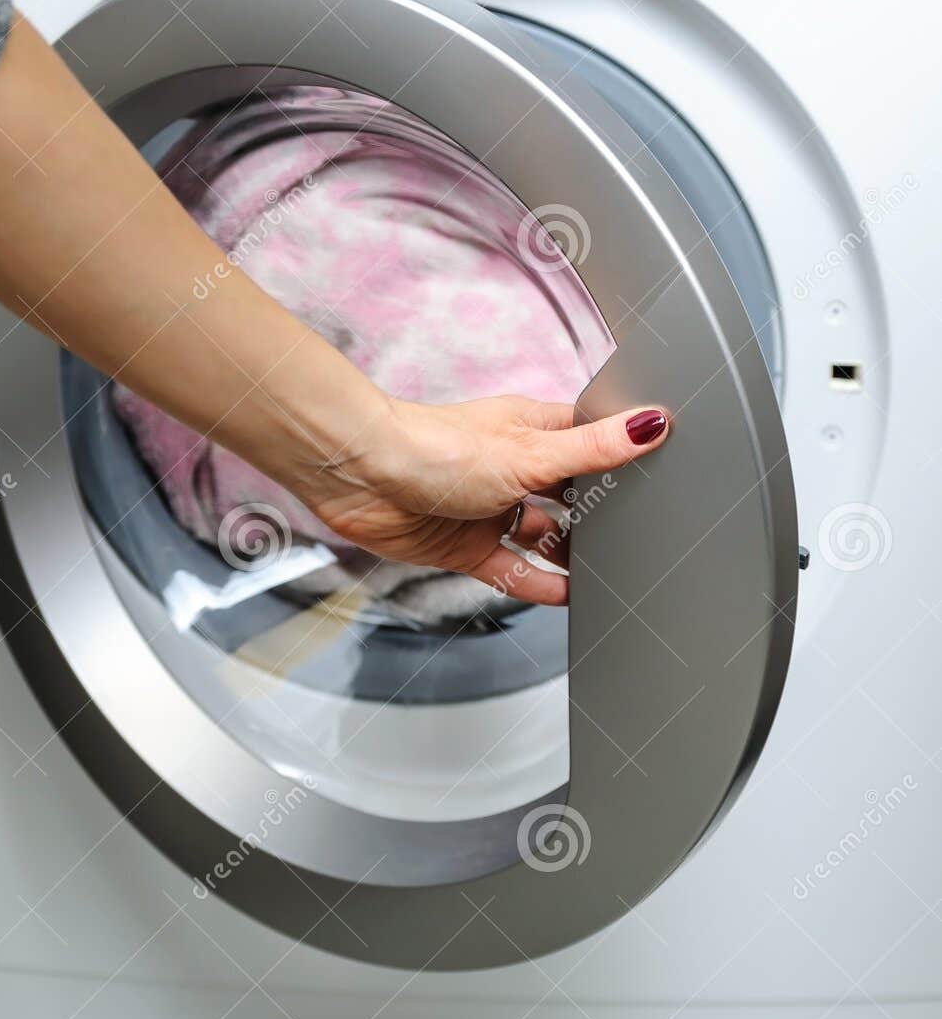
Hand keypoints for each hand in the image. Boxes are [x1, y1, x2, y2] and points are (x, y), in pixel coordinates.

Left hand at [301, 397, 670, 605]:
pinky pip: (513, 568)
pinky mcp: (465, 546)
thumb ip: (594, 448)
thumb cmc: (435, 448)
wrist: (361, 478)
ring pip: (544, 535)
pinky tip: (569, 594)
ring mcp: (489, 508)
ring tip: (609, 573)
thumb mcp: (531, 452)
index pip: (590, 441)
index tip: (657, 476)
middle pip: (570, 494)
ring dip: (571, 553)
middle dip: (599, 514)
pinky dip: (540, 582)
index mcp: (533, 430)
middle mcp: (513, 468)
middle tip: (638, 537)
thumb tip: (652, 424)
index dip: (619, 457)